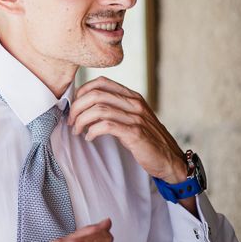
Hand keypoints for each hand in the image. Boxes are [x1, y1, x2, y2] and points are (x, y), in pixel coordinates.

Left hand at [68, 77, 185, 183]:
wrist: (170, 159)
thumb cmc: (147, 140)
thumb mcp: (131, 118)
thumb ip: (114, 109)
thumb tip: (85, 107)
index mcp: (132, 97)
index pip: (102, 82)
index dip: (82, 91)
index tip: (74, 105)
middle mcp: (134, 104)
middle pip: (96, 94)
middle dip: (77, 107)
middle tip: (70, 121)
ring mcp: (136, 118)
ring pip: (99, 109)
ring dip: (81, 120)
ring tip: (77, 130)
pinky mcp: (135, 133)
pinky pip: (106, 126)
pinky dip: (93, 131)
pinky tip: (89, 137)